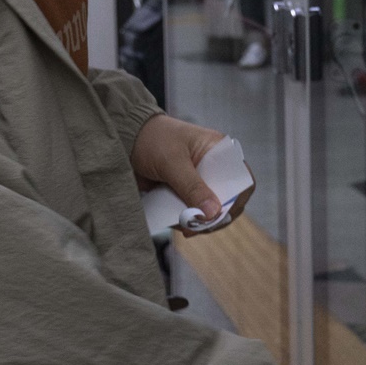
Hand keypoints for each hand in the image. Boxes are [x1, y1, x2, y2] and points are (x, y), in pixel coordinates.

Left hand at [130, 115, 254, 233]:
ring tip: (184, 226)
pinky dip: (188, 221)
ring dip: (200, 222)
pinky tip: (177, 223)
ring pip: (212, 211)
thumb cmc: (150, 139)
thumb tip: (213, 213)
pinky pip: (195, 213)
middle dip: (215, 217)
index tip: (222, 215)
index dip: (237, 200)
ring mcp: (201, 183)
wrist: (123, 137)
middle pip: (228, 201)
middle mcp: (215, 169)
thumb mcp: (172, 162)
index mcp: (220, 152)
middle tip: (199, 226)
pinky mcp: (186, 193)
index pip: (242, 181)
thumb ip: (192, 186)